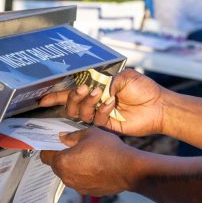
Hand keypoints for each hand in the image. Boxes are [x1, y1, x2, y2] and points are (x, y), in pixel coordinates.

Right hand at [38, 69, 165, 135]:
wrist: (158, 106)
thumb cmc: (144, 89)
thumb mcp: (124, 76)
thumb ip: (106, 80)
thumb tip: (93, 86)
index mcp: (97, 88)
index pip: (72, 92)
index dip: (56, 96)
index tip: (42, 98)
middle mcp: (95, 102)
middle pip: (71, 104)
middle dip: (73, 96)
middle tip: (84, 89)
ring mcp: (100, 115)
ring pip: (80, 113)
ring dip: (86, 102)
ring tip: (98, 94)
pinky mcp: (107, 126)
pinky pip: (95, 120)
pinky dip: (101, 110)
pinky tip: (111, 103)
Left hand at [40, 128, 138, 195]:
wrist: (128, 169)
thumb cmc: (108, 150)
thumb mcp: (89, 134)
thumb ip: (72, 136)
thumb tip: (63, 137)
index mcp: (62, 162)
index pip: (45, 156)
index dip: (48, 147)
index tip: (54, 143)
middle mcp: (67, 177)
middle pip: (57, 166)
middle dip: (62, 156)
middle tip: (74, 147)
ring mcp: (78, 187)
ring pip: (69, 174)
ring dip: (74, 166)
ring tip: (88, 156)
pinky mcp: (89, 192)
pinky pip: (81, 181)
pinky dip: (85, 174)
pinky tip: (97, 166)